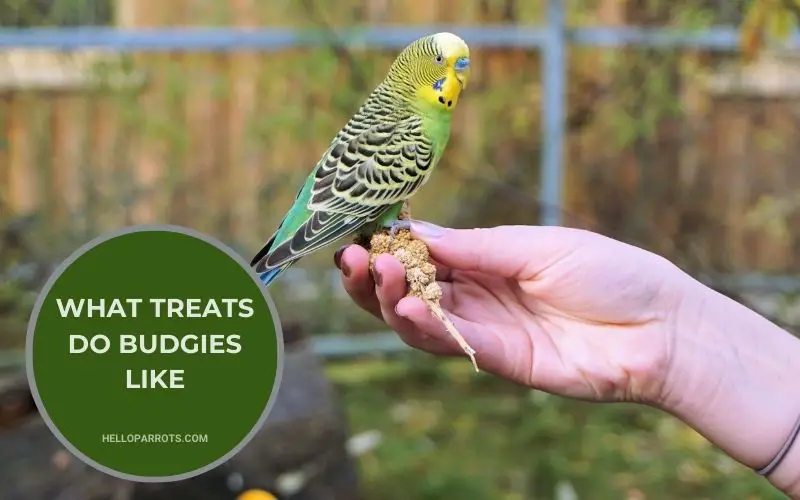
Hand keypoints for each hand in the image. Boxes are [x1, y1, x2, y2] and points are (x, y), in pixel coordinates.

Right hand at [335, 221, 689, 403]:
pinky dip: (424, 328)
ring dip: (390, 300)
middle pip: (410, 290)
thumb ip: (474, 245)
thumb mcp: (536, 245)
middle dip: (375, 276)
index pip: (424, 254)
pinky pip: (452, 344)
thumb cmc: (609, 273)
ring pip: (420, 321)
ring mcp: (486, 329)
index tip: (362, 230)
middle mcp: (478, 296)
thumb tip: (414, 230)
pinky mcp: (499, 360)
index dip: (391, 245)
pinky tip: (405, 308)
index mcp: (487, 260)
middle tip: (350, 257)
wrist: (660, 326)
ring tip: (376, 275)